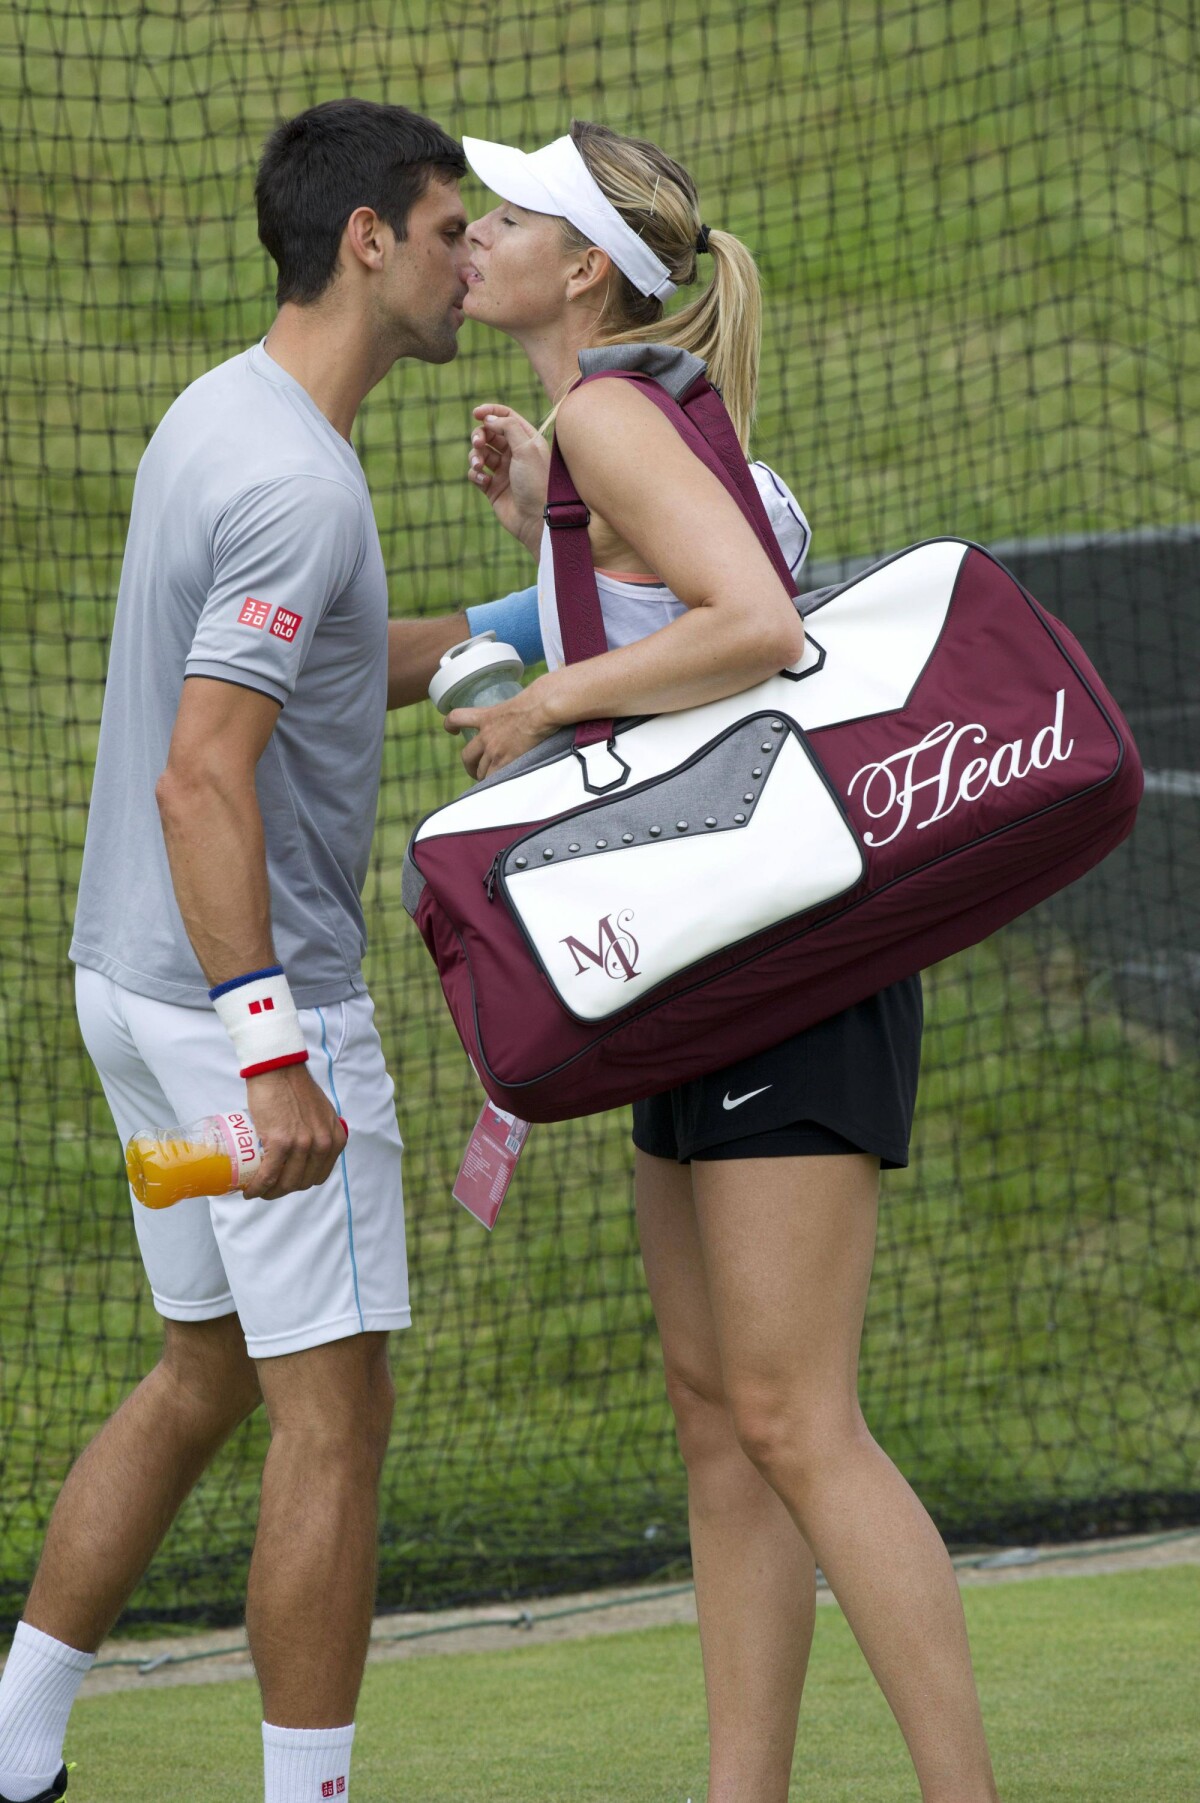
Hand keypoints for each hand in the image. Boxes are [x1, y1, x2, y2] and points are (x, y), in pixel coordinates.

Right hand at [242, 1063, 345, 1199]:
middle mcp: (323, 1144)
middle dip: (283, 1190)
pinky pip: (269, 1175)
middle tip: (267, 1187)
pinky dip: (258, 1187)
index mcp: (335, 1139)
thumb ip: (321, 1129)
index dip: (300, 1183)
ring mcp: (303, 1144)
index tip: (284, 1182)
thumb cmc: (295, 1087)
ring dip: (269, 1193)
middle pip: (302, 1182)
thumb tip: (311, 1146)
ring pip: (285, 1183)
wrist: (279, 1069)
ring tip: (257, 1189)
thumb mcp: (322, 1112)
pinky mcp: (282, 1142)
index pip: (318, 1175)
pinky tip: (250, 1190)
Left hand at [446, 678, 559, 779]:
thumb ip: (515, 710)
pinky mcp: (504, 760)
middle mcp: (486, 734)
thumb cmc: (537, 700)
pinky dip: (494, 783)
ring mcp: (493, 749)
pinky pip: (492, 778)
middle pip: (467, 755)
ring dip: (484, 776)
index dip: (451, 724)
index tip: (452, 730)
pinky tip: (499, 785)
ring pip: (480, 771)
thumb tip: (531, 709)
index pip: (457, 717)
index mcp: (486, 716)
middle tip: (476, 770)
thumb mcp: (517, 701)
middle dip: (470, 765)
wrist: (540, 709)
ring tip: (492, 781)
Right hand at [468, 404, 548, 552]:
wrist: (537, 520)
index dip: (490, 412)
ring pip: (480, 453)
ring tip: (479, 465)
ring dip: (475, 455)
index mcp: (527, 440)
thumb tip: (488, 418)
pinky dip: (476, 474)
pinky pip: (476, 473)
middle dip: (480, 435)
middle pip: (490, 433)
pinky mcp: (492, 488)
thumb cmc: (537, 482)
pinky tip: (485, 481)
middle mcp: (515, 453)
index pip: (506, 416)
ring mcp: (503, 471)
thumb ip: (508, 427)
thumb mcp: (527, 448)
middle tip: (478, 443)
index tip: (476, 413)